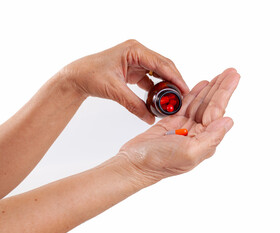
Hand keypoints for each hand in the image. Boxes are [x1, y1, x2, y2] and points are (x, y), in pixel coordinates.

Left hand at [60, 39, 188, 123]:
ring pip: (159, 72)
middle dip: (174, 81)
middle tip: (182, 97)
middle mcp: (138, 53)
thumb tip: (149, 118)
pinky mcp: (134, 70)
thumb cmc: (91, 75)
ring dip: (167, 85)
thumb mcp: (114, 90)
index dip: (175, 77)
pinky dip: (157, 89)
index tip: (185, 90)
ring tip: (174, 99)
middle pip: (164, 66)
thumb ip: (133, 105)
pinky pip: (151, 79)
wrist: (78, 77)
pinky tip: (161, 99)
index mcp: (134, 50)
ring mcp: (137, 61)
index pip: (161, 63)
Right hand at [118, 68, 239, 180]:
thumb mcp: (189, 152)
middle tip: (231, 72)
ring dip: (209, 89)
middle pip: (212, 106)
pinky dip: (194, 95)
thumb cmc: (159, 162)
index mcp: (204, 141)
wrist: (134, 164)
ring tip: (219, 75)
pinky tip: (201, 86)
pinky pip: (187, 106)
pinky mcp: (172, 124)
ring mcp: (185, 128)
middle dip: (221, 88)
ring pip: (200, 104)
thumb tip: (228, 121)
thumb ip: (211, 137)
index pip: (217, 112)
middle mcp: (197, 134)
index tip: (233, 77)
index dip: (225, 93)